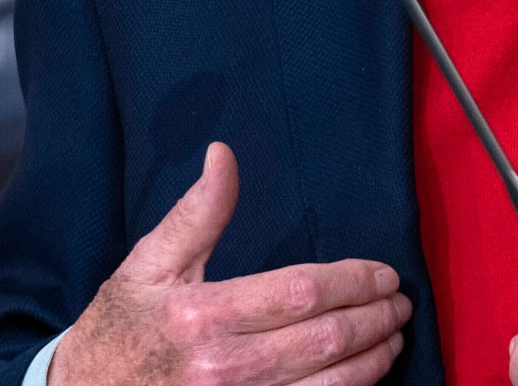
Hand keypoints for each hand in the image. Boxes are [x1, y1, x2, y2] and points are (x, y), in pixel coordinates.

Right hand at [50, 142, 410, 385]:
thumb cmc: (118, 330)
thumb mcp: (148, 264)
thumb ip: (196, 213)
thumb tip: (224, 155)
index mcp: (203, 315)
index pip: (302, 293)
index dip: (354, 282)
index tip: (383, 274)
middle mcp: (224, 368)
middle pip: (325, 340)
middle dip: (375, 319)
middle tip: (399, 303)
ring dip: (372, 362)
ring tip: (392, 340)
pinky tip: (360, 379)